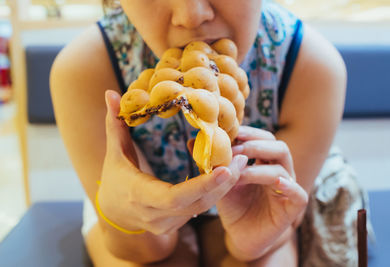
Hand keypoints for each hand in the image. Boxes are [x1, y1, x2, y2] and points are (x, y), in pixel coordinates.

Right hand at [97, 90, 246, 235]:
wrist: (114, 214)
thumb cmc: (115, 178)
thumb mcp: (114, 152)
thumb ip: (115, 124)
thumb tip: (110, 93)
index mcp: (138, 195)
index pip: (174, 197)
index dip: (201, 185)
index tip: (224, 168)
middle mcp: (155, 214)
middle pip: (196, 203)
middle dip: (222, 183)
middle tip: (242, 158)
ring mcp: (167, 223)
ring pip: (202, 207)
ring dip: (224, 186)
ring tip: (240, 161)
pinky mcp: (177, 224)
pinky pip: (201, 208)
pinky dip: (216, 191)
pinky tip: (228, 172)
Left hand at [216, 126, 308, 258]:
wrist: (241, 236)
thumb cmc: (233, 205)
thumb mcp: (220, 182)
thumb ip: (211, 163)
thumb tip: (189, 142)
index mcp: (264, 161)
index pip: (263, 138)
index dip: (248, 133)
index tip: (229, 132)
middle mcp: (279, 170)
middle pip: (277, 147)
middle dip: (255, 145)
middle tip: (234, 149)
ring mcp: (288, 188)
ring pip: (283, 168)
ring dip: (260, 167)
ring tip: (240, 172)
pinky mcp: (293, 208)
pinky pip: (299, 194)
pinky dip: (289, 186)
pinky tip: (277, 182)